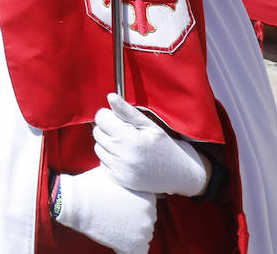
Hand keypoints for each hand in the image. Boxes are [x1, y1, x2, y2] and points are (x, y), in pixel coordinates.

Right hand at [56, 165, 156, 253]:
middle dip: (133, 219)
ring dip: (130, 232)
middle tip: (114, 213)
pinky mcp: (134, 246)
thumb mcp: (115, 173)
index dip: (132, 206)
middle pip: (145, 220)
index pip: (147, 206)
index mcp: (148, 196)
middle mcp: (150, 214)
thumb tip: (137, 174)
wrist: (76, 202)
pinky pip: (139, 251)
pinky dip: (127, 247)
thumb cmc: (92, 186)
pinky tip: (115, 236)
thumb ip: (131, 179)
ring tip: (112, 223)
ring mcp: (144, 231)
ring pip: (142, 235)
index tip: (119, 204)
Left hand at [94, 93, 208, 196]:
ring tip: (126, 145)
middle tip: (125, 132)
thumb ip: (128, 111)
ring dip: (107, 144)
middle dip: (108, 129)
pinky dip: (110, 158)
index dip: (109, 115)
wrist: (178, 174)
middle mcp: (123, 156)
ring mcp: (120, 170)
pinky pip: (102, 162)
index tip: (118, 118)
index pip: (101, 118)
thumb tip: (110, 97)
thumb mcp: (150, 125)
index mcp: (131, 139)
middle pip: (97, 132)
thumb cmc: (164, 146)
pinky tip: (125, 158)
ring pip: (98, 147)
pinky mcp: (118, 180)